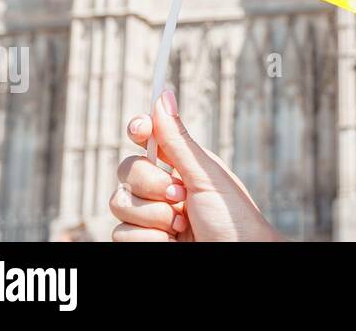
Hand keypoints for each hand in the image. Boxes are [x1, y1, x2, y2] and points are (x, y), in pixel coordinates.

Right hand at [110, 91, 282, 241]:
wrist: (236, 259)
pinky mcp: (143, 241)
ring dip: (154, 217)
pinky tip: (172, 241)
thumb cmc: (234, 218)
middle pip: (125, 171)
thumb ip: (178, 141)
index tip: (141, 128)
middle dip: (151, 184)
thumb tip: (163, 96)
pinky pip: (120, 234)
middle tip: (180, 196)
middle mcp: (162, 189)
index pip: (147, 140)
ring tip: (182, 225)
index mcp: (181, 166)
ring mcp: (150, 217)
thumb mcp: (206, 175)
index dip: (139, 130)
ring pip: (119, 204)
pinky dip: (149, 239)